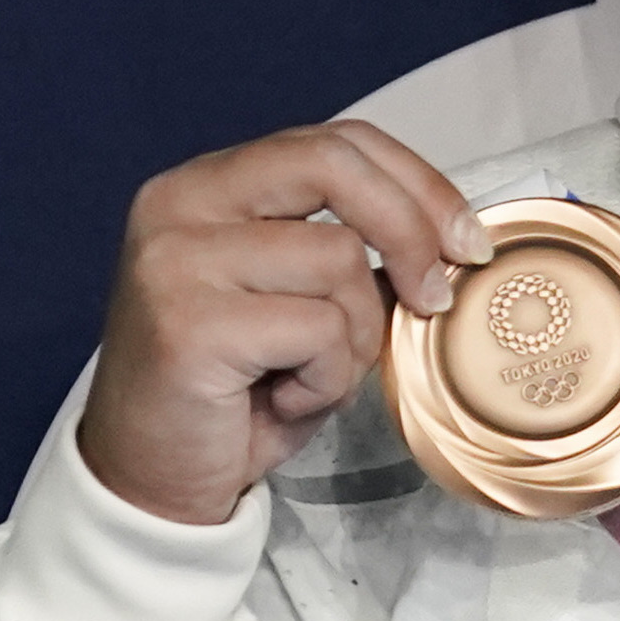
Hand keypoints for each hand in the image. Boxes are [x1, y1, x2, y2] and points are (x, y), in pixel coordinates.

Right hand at [80, 119, 487, 525]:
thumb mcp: (302, 303)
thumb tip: (450, 238)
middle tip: (435, 298)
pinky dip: (327, 377)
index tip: (466, 241)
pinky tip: (283, 399)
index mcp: (208, 185)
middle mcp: (180, 202)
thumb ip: (351, 255)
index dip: (417, 183)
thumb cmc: (239, 393)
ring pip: (338, 259)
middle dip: (411, 230)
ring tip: (311, 375)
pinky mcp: (187, 322)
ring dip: (356, 334)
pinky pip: (317, 329)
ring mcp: (176, 259)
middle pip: (334, 166)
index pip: (335, 142)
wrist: (153, 478)